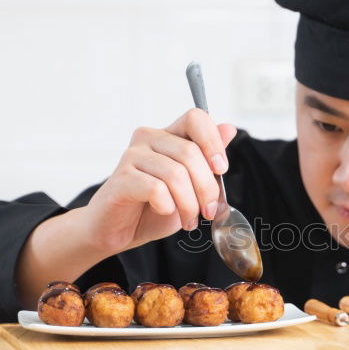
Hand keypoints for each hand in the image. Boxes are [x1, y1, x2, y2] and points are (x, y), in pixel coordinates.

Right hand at [15, 109, 235, 307]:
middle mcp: (149, 138)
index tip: (220, 169)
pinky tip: (165, 211)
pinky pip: (156, 188)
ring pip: (175, 174)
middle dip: (206, 188)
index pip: (195, 117)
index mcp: (169, 135)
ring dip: (189, 204)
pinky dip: (168, 206)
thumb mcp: (191, 186)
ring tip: (189, 220)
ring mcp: (132, 156)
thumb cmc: (154, 208)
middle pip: (190, 152)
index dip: (213, 141)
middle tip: (208, 211)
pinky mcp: (122, 178)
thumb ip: (207, 160)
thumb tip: (229, 129)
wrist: (119, 231)